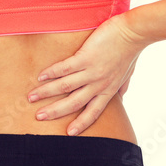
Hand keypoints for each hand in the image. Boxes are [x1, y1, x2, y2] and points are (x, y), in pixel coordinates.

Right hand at [26, 14, 147, 135]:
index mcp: (108, 90)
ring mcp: (92, 71)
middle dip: (55, 112)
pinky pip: (65, 68)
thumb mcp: (128, 74)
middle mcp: (99, 84)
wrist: (133, 33)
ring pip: (65, 87)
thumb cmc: (130, 51)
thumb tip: (122, 98)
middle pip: (74, 103)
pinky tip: (40, 76)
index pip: (93, 112)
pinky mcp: (86, 57)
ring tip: (31, 97)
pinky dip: (51, 73)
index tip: (69, 133)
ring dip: (46, 92)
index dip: (81, 123)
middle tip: (39, 117)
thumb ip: (122, 87)